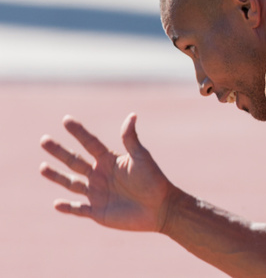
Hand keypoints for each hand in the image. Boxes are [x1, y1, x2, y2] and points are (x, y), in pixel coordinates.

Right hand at [40, 113, 171, 230]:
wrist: (161, 207)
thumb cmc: (154, 180)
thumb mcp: (141, 157)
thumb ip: (131, 139)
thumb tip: (132, 115)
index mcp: (110, 160)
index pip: (91, 143)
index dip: (79, 132)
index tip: (66, 119)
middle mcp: (100, 175)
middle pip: (75, 161)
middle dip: (59, 152)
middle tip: (44, 140)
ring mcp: (97, 193)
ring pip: (72, 183)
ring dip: (57, 176)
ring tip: (42, 167)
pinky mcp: (98, 212)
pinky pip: (79, 209)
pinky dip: (67, 207)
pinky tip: (56, 203)